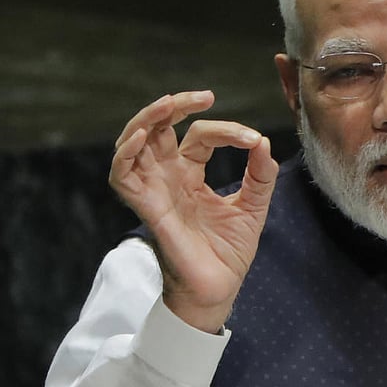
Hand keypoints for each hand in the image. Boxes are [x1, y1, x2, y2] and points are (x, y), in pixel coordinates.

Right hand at [109, 91, 278, 332]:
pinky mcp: (148, 209)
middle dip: (173, 106)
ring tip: (168, 104)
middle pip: (157, 129)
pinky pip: (122, 177)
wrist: (220, 290)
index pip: (199, 136)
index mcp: (190, 174)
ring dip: (146, 120)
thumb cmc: (229, 252)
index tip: (253, 140)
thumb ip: (260, 175)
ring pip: (133, 144)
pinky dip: (125, 153)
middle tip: (202, 97)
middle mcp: (168, 178)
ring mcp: (155, 191)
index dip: (226, 131)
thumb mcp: (253, 207)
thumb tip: (264, 143)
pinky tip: (142, 137)